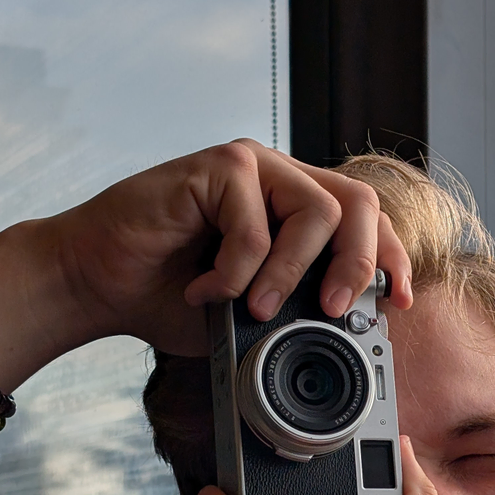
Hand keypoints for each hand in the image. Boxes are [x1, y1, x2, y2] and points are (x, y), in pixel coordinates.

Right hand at [53, 139, 412, 355]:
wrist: (97, 284)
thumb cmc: (170, 296)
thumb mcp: (253, 315)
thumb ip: (299, 310)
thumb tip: (351, 328)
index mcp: (296, 208)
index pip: (367, 220)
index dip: (390, 258)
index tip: (397, 302)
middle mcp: (280, 178)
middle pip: (359, 204)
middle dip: (357, 264)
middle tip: (335, 311)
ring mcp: (251, 166)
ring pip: (317, 211)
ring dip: (290, 274)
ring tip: (254, 308)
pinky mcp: (217, 165)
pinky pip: (255, 225)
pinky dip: (235, 271)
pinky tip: (202, 289)